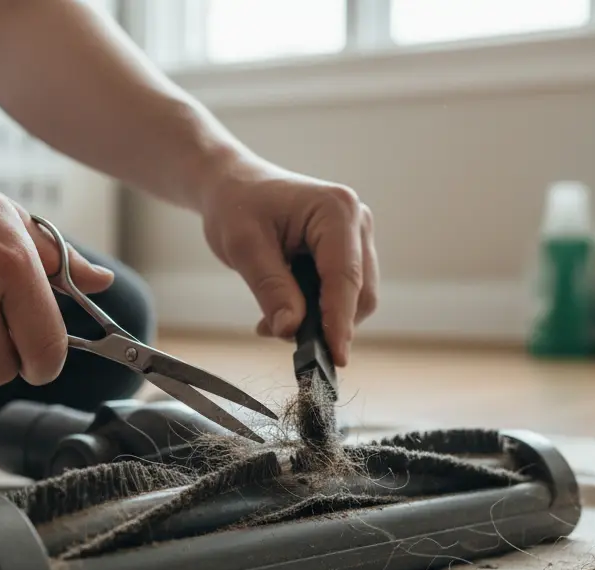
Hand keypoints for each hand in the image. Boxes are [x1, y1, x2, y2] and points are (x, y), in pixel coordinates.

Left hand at [198, 156, 377, 366]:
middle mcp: (357, 221)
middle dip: (327, 323)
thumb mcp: (243, 247)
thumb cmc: (237, 205)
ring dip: (320, 320)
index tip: (335, 358)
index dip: (340, 322)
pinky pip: (344, 293)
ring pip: (355, 298)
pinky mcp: (349, 251)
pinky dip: (319, 311)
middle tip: (277, 333)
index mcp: (336, 211)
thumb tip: (291, 330)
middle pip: (360, 293)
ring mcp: (357, 236)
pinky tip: (286, 310)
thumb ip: (270, 289)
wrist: (234, 185)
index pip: (346, 277)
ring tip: (274, 320)